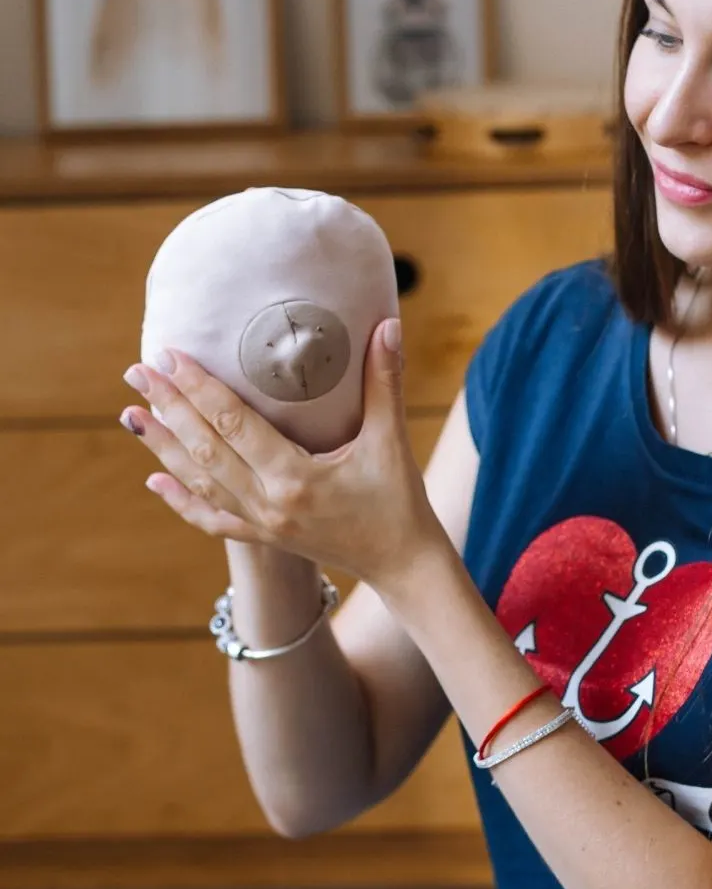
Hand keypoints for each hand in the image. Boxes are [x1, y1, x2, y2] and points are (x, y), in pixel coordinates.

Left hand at [119, 316, 444, 588]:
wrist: (403, 563)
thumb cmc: (400, 500)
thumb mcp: (392, 440)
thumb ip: (385, 381)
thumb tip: (388, 324)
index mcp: (296, 477)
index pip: (233, 424)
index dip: (199, 388)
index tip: (170, 356)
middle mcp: (269, 503)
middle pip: (205, 450)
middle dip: (168, 408)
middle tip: (136, 372)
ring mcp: (262, 524)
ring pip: (199, 483)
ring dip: (163, 448)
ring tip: (131, 415)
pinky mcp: (264, 537)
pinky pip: (212, 519)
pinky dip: (181, 500)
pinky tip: (155, 479)